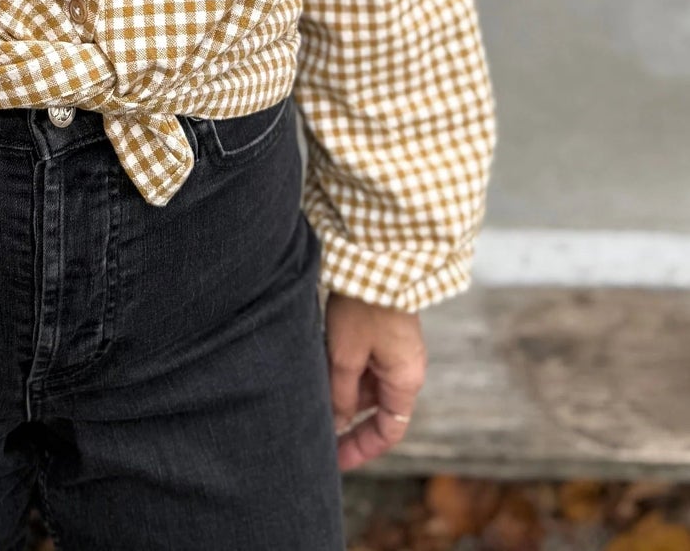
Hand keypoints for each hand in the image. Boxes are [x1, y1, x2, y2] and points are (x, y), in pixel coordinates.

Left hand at [322, 293, 426, 471]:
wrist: (376, 255)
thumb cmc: (364, 305)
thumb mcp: (346, 355)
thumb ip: (341, 395)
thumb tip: (336, 424)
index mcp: (406, 380)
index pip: (389, 431)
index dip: (361, 448)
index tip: (334, 460)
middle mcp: (406, 368)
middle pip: (376, 408)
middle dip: (345, 420)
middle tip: (314, 430)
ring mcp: (395, 349)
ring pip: (366, 383)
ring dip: (341, 391)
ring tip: (309, 396)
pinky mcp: (383, 331)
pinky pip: (365, 362)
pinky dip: (343, 370)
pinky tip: (318, 368)